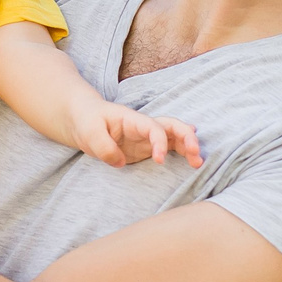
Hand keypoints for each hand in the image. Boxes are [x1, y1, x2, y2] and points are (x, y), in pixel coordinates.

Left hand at [69, 100, 202, 168]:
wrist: (83, 119)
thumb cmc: (87, 121)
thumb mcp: (89, 133)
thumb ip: (104, 147)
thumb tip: (121, 162)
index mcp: (132, 119)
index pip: (153, 127)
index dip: (159, 142)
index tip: (160, 160)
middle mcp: (144, 126)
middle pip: (172, 126)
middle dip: (186, 137)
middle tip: (195, 153)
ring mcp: (147, 137)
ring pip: (174, 137)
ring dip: (188, 147)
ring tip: (198, 163)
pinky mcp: (147, 147)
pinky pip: (169, 148)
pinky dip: (182, 153)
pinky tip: (193, 161)